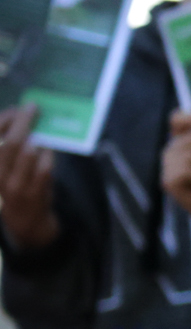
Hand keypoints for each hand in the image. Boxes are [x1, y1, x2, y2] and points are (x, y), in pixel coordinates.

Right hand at [0, 105, 56, 249]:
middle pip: (10, 143)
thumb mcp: (4, 167)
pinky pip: (44, 167)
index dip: (3, 119)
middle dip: (23, 121)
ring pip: (27, 153)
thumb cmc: (13, 185)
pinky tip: (47, 149)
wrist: (25, 221)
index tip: (15, 108)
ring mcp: (15, 185)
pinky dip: (47, 154)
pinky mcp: (34, 192)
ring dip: (36, 138)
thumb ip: (8, 146)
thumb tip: (19, 116)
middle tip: (33, 108)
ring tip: (39, 130)